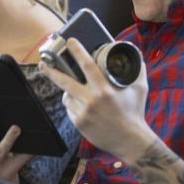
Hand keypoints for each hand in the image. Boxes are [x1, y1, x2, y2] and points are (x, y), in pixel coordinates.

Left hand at [38, 38, 154, 162]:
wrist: (130, 141)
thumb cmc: (135, 113)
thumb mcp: (140, 89)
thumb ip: (138, 71)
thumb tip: (138, 56)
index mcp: (104, 89)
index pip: (87, 65)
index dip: (77, 51)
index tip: (69, 41)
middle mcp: (91, 100)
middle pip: (65, 82)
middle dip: (51, 72)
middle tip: (42, 64)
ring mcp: (83, 113)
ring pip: (67, 97)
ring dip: (69, 92)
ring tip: (79, 93)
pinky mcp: (79, 123)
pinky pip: (70, 110)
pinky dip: (74, 106)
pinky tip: (84, 108)